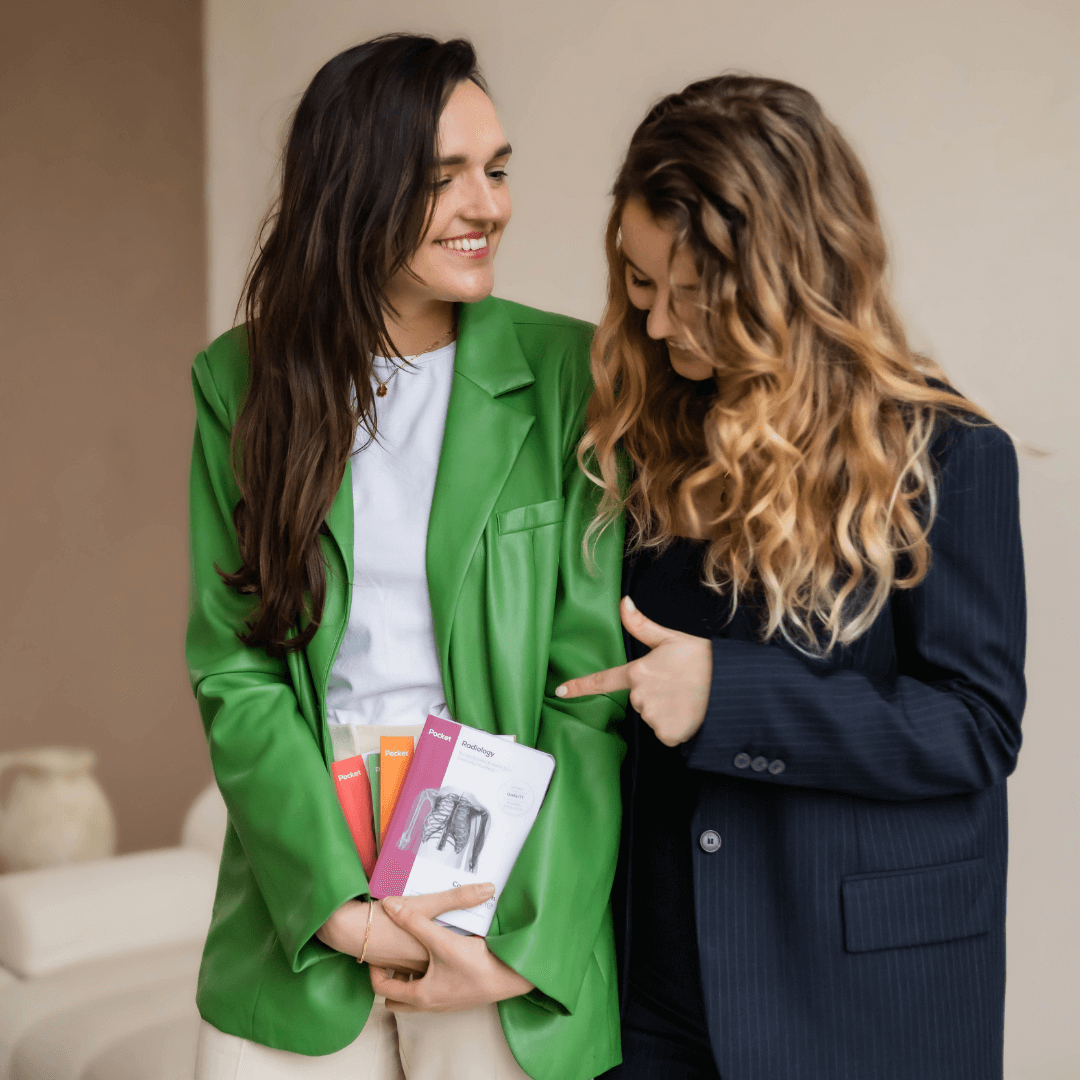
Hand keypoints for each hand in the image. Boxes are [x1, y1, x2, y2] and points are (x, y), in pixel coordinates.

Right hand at [316, 884, 492, 973]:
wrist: (349, 929)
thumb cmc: (387, 917)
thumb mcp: (426, 903)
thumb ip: (458, 897)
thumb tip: (489, 889)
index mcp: (434, 953)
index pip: (465, 955)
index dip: (478, 949)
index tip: (490, 943)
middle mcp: (422, 967)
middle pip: (446, 964)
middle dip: (457, 956)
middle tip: (473, 943)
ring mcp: (406, 970)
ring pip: (428, 968)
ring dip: (436, 961)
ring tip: (447, 947)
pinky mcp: (392, 967)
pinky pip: (411, 968)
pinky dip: (416, 961)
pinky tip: (416, 946)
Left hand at [369, 888, 534, 1011]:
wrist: (511, 977)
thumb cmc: (475, 965)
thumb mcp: (441, 939)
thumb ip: (414, 920)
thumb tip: (389, 905)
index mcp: (419, 995)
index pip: (382, 989)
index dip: (373, 971)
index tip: (375, 954)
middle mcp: (430, 1003)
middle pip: (397, 998)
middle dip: (391, 979)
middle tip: (391, 958)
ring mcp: (445, 1001)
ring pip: (417, 993)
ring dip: (411, 977)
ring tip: (413, 951)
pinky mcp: (458, 995)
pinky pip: (434, 989)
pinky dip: (429, 975)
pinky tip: (439, 953)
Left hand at [555, 596, 711, 745]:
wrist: (729, 685)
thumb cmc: (701, 659)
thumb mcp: (670, 638)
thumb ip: (641, 625)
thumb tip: (623, 602)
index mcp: (638, 672)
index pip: (603, 680)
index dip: (579, 686)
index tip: (560, 691)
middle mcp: (640, 695)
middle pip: (638, 699)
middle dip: (653, 694)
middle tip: (676, 684)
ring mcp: (652, 716)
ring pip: (651, 716)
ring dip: (665, 710)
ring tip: (685, 697)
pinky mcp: (666, 734)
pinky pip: (664, 733)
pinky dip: (674, 726)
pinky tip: (688, 713)